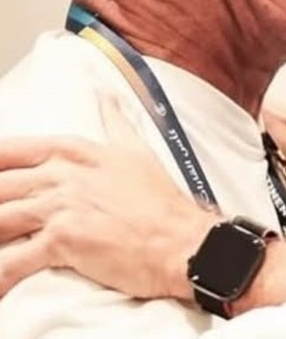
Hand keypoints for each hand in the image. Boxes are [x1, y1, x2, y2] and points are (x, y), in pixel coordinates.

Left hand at [0, 96, 217, 300]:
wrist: (182, 240)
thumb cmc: (161, 202)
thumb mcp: (136, 151)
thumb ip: (115, 122)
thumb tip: (107, 95)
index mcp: (74, 152)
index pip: (10, 151)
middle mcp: (62, 175)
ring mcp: (61, 207)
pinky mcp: (62, 241)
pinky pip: (12, 261)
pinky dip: (1, 275)